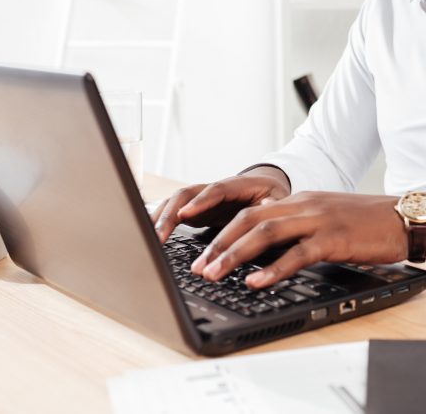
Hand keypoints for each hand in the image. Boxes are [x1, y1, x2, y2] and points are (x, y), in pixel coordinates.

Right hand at [150, 166, 290, 243]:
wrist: (265, 186)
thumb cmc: (271, 194)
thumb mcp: (278, 198)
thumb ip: (272, 204)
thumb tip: (266, 207)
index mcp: (236, 185)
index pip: (216, 190)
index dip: (201, 202)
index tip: (186, 214)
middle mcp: (214, 189)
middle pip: (186, 195)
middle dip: (170, 215)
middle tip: (158, 237)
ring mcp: (202, 199)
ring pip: (175, 203)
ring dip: (160, 219)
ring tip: (148, 239)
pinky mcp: (196, 210)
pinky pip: (173, 214)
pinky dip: (160, 223)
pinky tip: (148, 237)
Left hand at [189, 191, 408, 288]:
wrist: (405, 217)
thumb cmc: (369, 223)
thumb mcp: (327, 219)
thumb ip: (299, 228)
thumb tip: (269, 250)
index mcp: (300, 200)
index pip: (251, 211)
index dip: (222, 231)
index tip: (201, 252)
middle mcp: (304, 205)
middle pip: (249, 219)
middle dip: (218, 244)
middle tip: (197, 267)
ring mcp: (318, 220)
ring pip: (265, 233)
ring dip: (235, 255)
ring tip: (214, 274)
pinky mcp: (335, 238)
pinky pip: (297, 253)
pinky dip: (272, 268)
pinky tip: (255, 281)